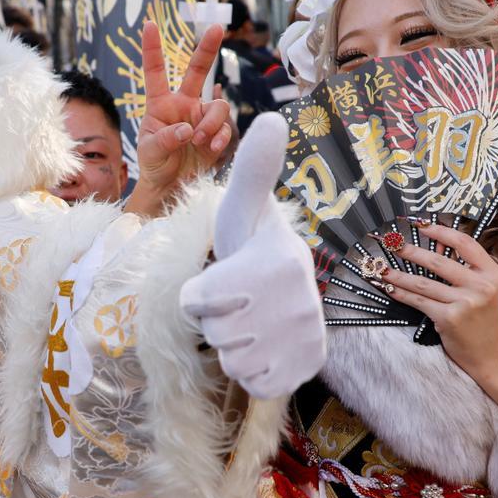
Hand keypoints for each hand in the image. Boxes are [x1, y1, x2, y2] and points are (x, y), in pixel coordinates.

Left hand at [126, 22, 232, 215]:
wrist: (171, 187)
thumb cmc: (154, 165)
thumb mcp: (151, 151)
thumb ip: (166, 138)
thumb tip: (187, 129)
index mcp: (161, 104)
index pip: (156, 72)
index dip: (153, 49)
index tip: (149, 25)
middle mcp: (184, 105)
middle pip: (198, 71)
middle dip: (207, 49)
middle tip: (216, 28)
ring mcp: (202, 118)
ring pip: (218, 105)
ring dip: (210, 123)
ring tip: (199, 141)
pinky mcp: (216, 133)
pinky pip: (225, 127)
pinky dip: (219, 137)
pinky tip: (210, 148)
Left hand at [179, 112, 325, 398]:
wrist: (287, 292)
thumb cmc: (251, 245)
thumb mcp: (243, 207)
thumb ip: (252, 170)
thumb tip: (273, 116)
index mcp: (276, 262)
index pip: (194, 301)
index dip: (196, 293)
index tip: (225, 273)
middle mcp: (297, 302)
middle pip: (212, 332)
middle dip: (215, 321)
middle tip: (238, 300)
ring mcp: (302, 338)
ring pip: (231, 359)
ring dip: (232, 346)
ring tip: (250, 321)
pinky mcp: (303, 370)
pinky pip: (252, 381)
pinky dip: (251, 371)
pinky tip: (264, 347)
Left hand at [376, 222, 497, 374]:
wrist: (493, 356)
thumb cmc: (487, 322)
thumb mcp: (488, 291)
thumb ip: (468, 270)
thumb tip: (436, 246)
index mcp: (493, 274)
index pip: (465, 244)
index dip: (441, 232)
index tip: (421, 225)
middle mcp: (481, 286)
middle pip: (438, 261)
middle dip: (410, 251)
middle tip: (392, 243)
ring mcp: (465, 303)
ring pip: (423, 283)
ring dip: (398, 274)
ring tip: (381, 267)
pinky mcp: (449, 318)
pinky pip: (419, 301)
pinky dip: (401, 294)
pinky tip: (389, 288)